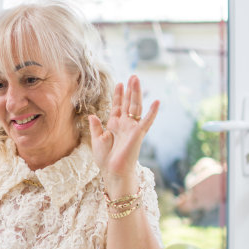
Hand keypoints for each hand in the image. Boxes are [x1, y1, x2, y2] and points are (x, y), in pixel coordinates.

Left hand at [88, 75, 158, 190]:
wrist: (112, 171)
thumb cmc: (105, 159)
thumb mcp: (97, 140)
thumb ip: (95, 127)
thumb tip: (92, 115)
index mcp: (115, 125)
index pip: (118, 106)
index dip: (119, 95)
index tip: (120, 83)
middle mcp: (125, 124)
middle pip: (129, 103)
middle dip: (130, 90)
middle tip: (132, 76)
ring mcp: (132, 128)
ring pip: (136, 107)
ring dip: (136, 93)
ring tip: (137, 80)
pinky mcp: (138, 134)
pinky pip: (146, 121)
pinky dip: (152, 112)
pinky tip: (156, 101)